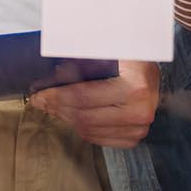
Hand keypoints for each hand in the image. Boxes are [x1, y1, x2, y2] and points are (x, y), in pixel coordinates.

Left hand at [28, 60, 159, 148]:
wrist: (151, 70)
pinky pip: (98, 139)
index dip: (57, 96)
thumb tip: (48, 80)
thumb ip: (80, 64)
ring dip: (67, 118)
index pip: (83, 97)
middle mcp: (140, 111)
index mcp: (135, 87)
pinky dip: (81, 128)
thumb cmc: (127, 56)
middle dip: (58, 108)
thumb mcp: (106, 51)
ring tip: (54, 106)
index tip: (39, 94)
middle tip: (41, 100)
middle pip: (84, 117)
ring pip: (88, 130)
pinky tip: (72, 115)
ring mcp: (139, 128)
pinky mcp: (135, 137)